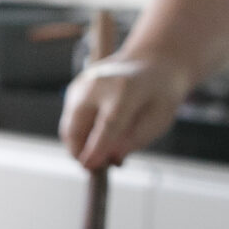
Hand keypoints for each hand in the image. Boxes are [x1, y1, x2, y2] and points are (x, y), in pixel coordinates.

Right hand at [59, 53, 191, 170]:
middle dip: (80, 153)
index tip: (89, 166)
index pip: (108, 123)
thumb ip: (136, 139)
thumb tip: (113, 158)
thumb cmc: (159, 93)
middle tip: (99, 168)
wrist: (151, 60)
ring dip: (79, 146)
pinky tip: (99, 136)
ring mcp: (82, 85)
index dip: (97, 147)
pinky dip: (80, 135)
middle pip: (76, 125)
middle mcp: (98, 84)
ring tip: (103, 151)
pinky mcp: (74, 89)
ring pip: (68, 127)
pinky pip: (70, 121)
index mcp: (126, 90)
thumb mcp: (159, 119)